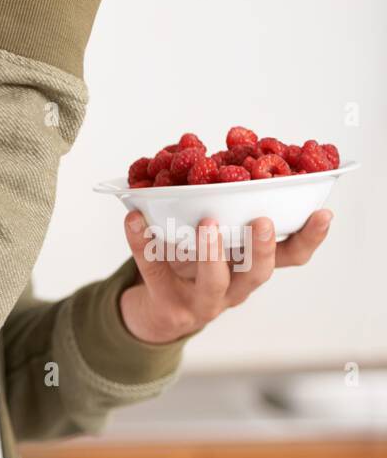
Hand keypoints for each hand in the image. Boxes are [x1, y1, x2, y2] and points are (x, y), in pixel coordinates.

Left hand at [117, 210, 334, 343]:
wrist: (158, 309)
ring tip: (206, 224)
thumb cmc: (195, 262)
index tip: (323, 212)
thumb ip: (226, 204)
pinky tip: (133, 218)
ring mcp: (202, 301)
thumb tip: (227, 148)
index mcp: (252, 265)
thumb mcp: (218, 236)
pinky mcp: (167, 305)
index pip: (292, 256)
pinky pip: (153, 270)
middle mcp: (234, 287)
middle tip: (262, 221)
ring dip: (211, 253)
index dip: (310, 237)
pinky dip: (142, 242)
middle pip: (257, 274)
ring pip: (213, 282)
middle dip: (263, 248)